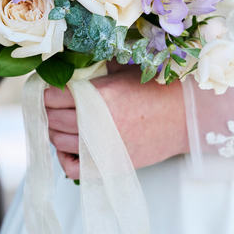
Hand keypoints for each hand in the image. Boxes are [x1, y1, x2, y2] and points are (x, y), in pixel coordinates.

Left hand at [44, 68, 187, 179]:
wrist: (184, 117)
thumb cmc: (155, 90)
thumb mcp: (123, 71)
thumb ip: (93, 69)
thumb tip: (66, 65)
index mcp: (98, 96)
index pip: (52, 96)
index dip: (48, 91)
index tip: (52, 90)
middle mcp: (95, 123)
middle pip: (51, 118)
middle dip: (49, 110)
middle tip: (55, 105)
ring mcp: (100, 147)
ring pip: (57, 141)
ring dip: (55, 131)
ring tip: (63, 123)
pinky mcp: (107, 166)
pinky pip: (71, 168)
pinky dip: (65, 158)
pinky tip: (70, 147)